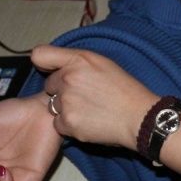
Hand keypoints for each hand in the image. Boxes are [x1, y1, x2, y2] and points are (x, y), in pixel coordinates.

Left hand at [31, 45, 158, 149]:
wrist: (140, 118)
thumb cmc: (127, 91)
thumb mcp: (105, 64)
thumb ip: (78, 61)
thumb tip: (57, 66)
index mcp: (78, 60)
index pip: (40, 55)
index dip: (45, 64)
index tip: (53, 71)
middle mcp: (68, 78)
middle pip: (49, 85)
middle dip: (62, 90)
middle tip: (86, 96)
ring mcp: (66, 101)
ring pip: (53, 105)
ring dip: (66, 108)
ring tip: (90, 110)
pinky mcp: (67, 122)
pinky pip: (58, 123)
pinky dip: (70, 125)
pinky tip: (89, 122)